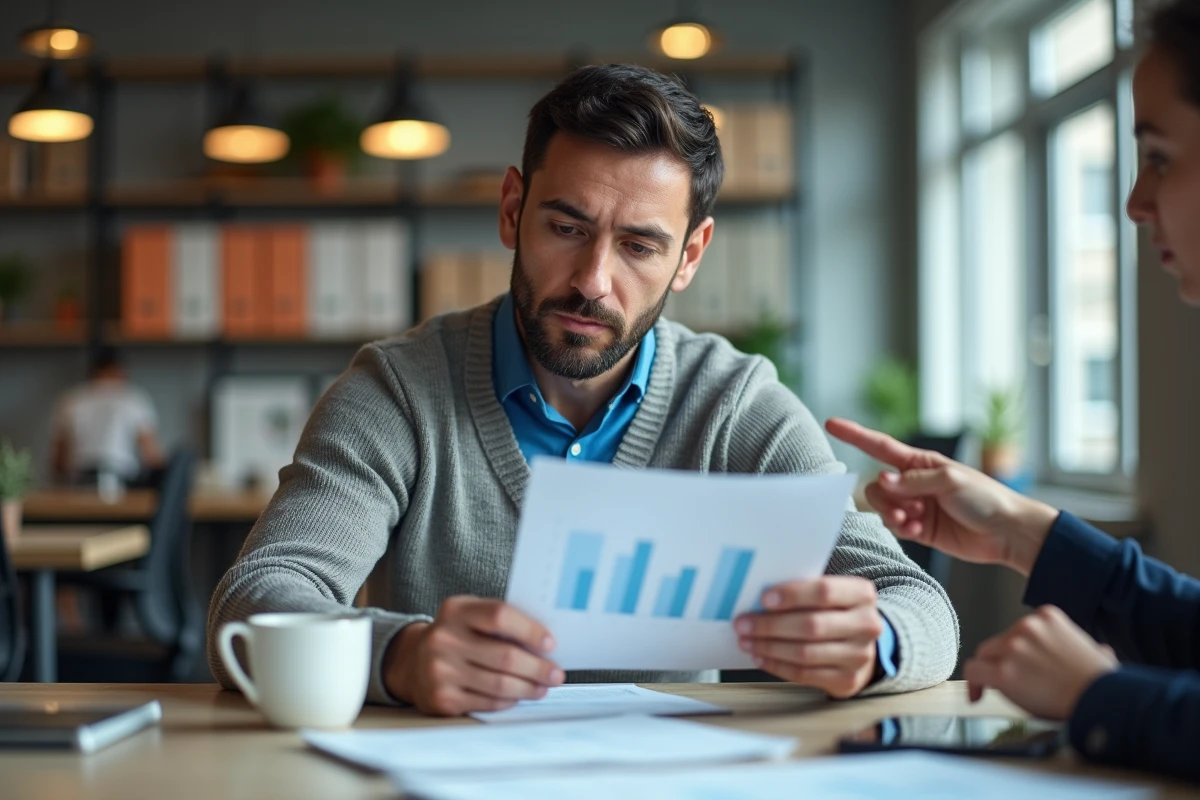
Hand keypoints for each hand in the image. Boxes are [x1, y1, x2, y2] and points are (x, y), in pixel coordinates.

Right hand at [382, 596, 564, 715]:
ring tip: (543, 687)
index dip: (530, 630)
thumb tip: (544, 641)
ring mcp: (440, 671)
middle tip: (556, 673)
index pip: (499, 616)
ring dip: (529, 688)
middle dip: (538, 668)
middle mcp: (443, 639)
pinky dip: (509, 701)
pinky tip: (519, 696)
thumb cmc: (455, 636)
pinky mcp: (442, 699)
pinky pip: (488, 702)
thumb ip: (499, 621)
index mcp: (455, 610)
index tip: (550, 643)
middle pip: (504, 656)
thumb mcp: (469, 616)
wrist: (411, 662)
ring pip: (499, 685)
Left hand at [734, 576, 883, 697]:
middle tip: (742, 623)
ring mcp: (859, 655)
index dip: (792, 595)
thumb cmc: (834, 612)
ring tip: (746, 641)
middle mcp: (867, 624)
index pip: (824, 591)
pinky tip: (760, 657)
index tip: (764, 599)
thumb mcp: (829, 595)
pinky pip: (804, 674)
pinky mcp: (847, 680)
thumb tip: (757, 599)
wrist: (861, 646)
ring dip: (769, 647)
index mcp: (862, 594)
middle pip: (811, 625)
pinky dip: (777, 666)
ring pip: (805, 653)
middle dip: (771, 625)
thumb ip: (803, 592)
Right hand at [825, 418, 1059, 575]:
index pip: (879, 446)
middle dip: (885, 498)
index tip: (831, 423)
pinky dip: (902, 529)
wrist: (1007, 532)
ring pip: (882, 507)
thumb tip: (883, 482)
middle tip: (907, 509)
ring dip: (892, 515)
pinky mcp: (918, 528)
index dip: (854, 434)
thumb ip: (914, 482)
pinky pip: (895, 526)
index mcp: (920, 462)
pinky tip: (917, 531)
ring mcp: (915, 505)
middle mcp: (913, 482)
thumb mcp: (950, 481)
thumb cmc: (986, 498)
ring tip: (912, 522)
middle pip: (876, 485)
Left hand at [964, 605, 1118, 719]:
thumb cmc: (1103, 683)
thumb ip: (1088, 648)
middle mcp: (1026, 627)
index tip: (1016, 664)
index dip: (1014, 650)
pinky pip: (974, 672)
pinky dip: (972, 684)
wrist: (1103, 700)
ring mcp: (1013, 648)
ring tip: (992, 691)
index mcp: (1046, 617)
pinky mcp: (1004, 672)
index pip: (1018, 631)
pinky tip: (976, 697)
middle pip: (998, 642)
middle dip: (999, 662)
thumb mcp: (1097, 653)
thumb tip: (1099, 652)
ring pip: (984, 656)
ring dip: (988, 673)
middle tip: (1003, 679)